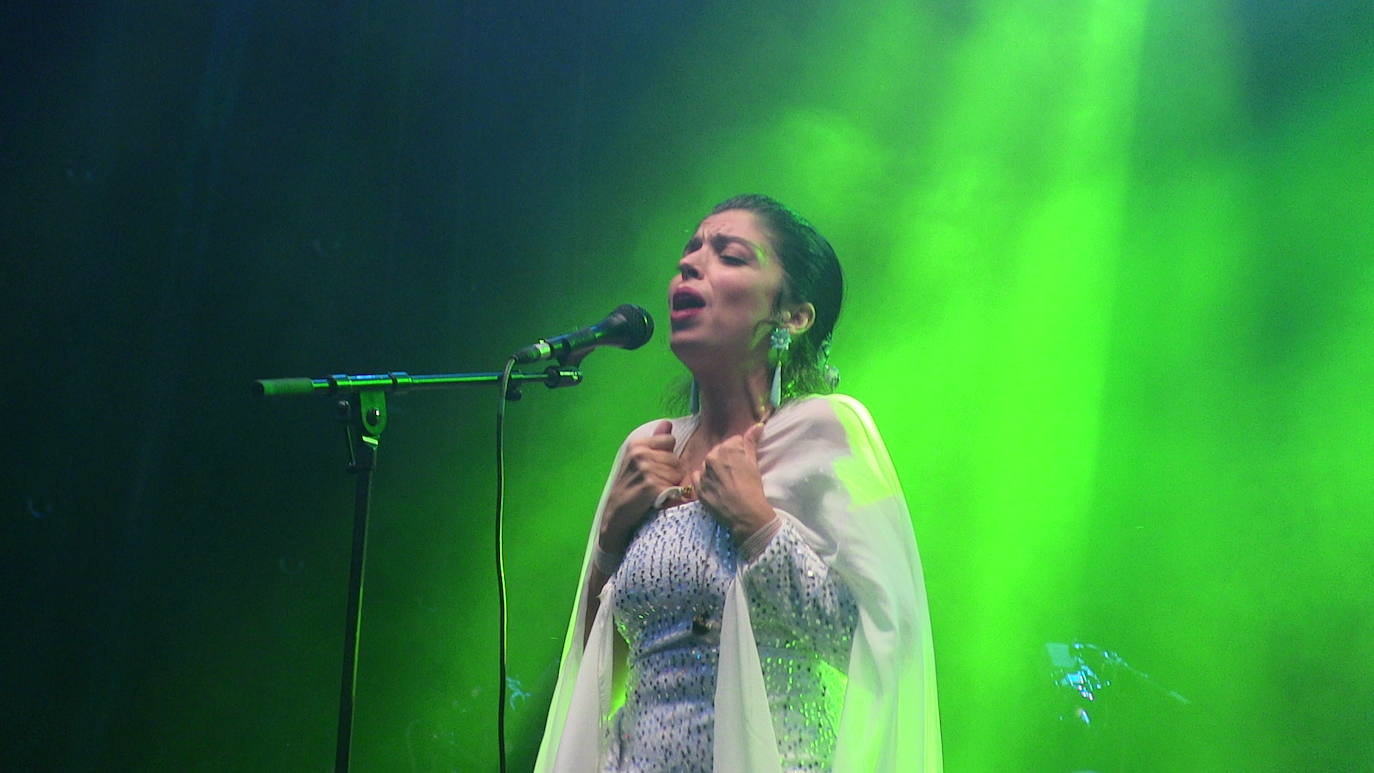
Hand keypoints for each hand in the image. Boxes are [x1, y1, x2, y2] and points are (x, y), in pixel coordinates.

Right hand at [599, 421, 682, 553]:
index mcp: (636, 444)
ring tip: (654, 492)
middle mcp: (639, 454)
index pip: (669, 440)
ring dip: (671, 485)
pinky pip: (675, 488)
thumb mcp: (637, 459)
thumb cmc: (629, 488)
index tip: (654, 468)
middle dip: (671, 473)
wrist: (615, 516)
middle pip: (676, 459)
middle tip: (653, 484)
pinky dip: (670, 496)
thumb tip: (667, 423)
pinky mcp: (651, 486)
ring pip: (678, 474)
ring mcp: (645, 470)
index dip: (666, 456)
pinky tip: (657, 500)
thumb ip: (655, 441)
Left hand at [692, 422, 775, 541]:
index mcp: (727, 449)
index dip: (740, 452)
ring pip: (709, 464)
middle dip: (726, 460)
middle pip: (719, 452)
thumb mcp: (753, 463)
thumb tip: (757, 425)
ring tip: (727, 483)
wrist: (746, 514)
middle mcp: (712, 457)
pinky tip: (715, 487)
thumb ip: (751, 442)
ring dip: (715, 470)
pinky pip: (698, 477)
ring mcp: (704, 472)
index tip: (744, 464)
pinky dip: (705, 480)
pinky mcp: (698, 487)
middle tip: (736, 474)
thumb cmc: (753, 488)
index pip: (733, 442)